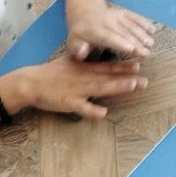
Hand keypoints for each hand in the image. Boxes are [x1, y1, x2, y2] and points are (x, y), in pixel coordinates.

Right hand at [22, 55, 147, 120]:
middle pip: (108, 77)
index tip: (139, 65)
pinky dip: (92, 110)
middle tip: (144, 80)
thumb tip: (101, 63)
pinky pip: (81, 107)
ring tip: (132, 86)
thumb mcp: (70, 63)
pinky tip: (103, 113)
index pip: (107, 66)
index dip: (123, 66)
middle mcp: (83, 77)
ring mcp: (76, 89)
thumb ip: (86, 64)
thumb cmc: (51, 73)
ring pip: (99, 88)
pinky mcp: (67, 102)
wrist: (31, 82)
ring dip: (116, 87)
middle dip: (126, 77)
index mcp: (84, 68)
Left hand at [66, 4, 154, 61]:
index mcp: (94, 31)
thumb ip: (77, 49)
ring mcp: (116, 16)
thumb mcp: (72, 43)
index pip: (109, 37)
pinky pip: (134, 17)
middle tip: (146, 53)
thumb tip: (82, 52)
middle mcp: (107, 21)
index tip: (131, 49)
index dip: (120, 43)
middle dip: (136, 42)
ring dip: (142, 34)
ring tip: (151, 44)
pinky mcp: (123, 13)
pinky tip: (152, 30)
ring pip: (130, 25)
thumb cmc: (79, 35)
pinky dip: (144, 22)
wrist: (84, 13)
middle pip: (123, 33)